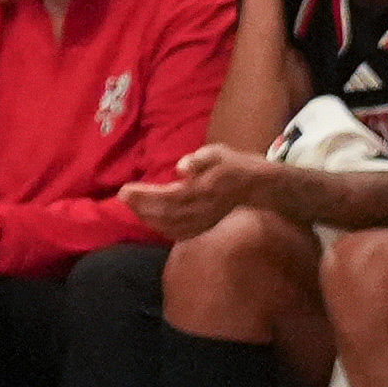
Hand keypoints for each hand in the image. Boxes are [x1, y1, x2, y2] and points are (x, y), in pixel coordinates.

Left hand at [132, 144, 280, 238]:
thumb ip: (201, 158)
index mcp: (205, 190)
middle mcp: (204, 209)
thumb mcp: (221, 153)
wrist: (264, 191)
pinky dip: (162, 228)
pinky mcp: (207, 228)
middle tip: (123, 196)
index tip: (125, 190)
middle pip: (166, 213)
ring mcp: (206, 222)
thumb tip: (181, 168)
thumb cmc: (238, 167)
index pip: (168, 197)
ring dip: (148, 217)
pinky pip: (181, 233)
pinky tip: (149, 220)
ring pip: (171, 226)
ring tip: (131, 205)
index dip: (145, 196)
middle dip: (141, 206)